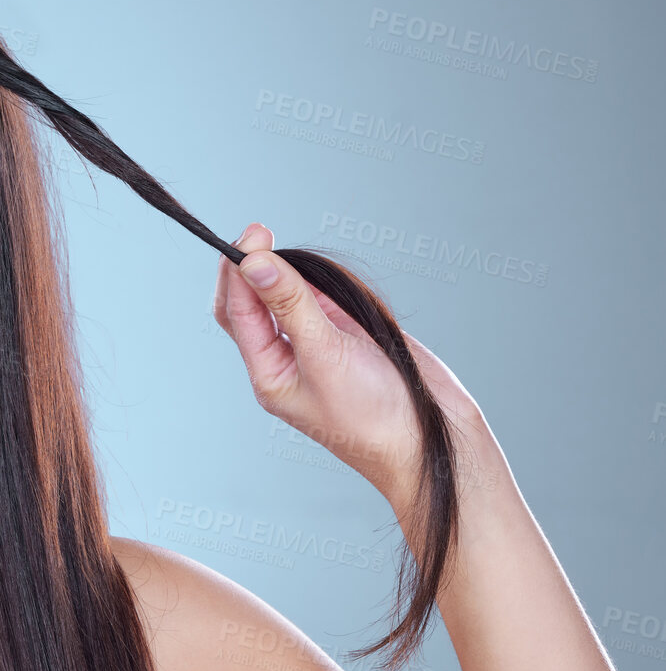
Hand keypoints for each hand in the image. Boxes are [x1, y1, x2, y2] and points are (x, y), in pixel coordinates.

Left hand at [212, 223, 485, 500]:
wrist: (434, 439)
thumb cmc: (374, 416)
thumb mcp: (326, 354)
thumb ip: (291, 305)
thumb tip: (253, 264)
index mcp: (268, 373)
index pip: (237, 314)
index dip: (237, 272)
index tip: (252, 236)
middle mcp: (287, 359)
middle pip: (253, 303)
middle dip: (254, 267)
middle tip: (261, 231)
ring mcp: (319, 346)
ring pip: (289, 298)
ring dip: (290, 273)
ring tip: (302, 261)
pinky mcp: (350, 337)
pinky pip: (325, 300)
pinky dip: (324, 283)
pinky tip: (329, 277)